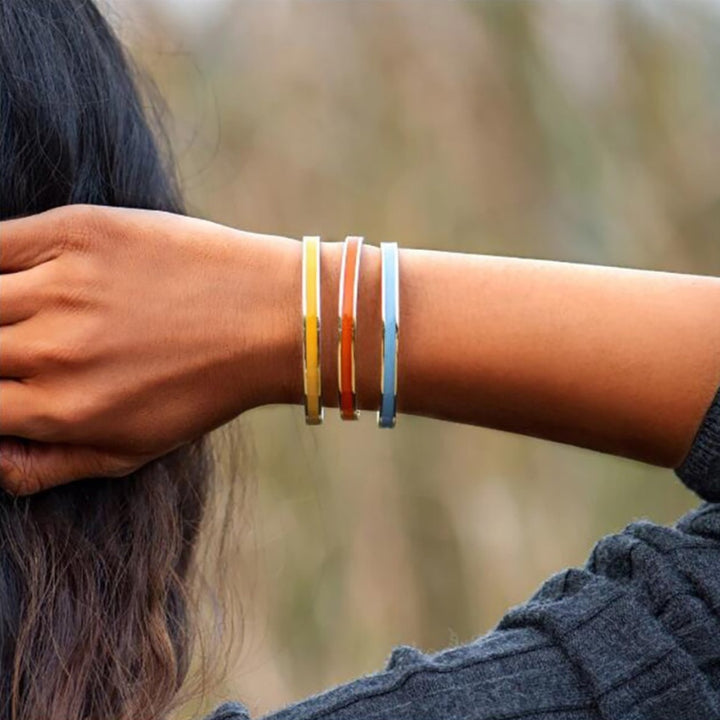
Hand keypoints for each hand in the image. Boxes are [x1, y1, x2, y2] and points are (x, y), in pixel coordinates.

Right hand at [0, 204, 299, 494]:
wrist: (269, 317)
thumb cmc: (205, 386)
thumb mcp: (134, 449)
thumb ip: (50, 466)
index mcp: (64, 411)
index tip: (9, 379)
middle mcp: (54, 352)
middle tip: (20, 348)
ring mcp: (65, 288)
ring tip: (19, 316)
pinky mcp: (81, 233)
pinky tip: (10, 273)